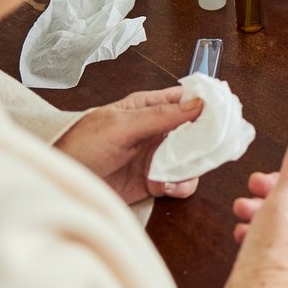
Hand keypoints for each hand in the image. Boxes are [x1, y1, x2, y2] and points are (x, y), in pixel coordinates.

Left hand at [54, 88, 202, 203]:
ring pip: (193, 159)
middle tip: (209, 150)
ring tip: (176, 175)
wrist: (63, 182)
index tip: (224, 112)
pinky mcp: (155, 181)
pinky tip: (167, 187)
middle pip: (196, 132)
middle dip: (206, 141)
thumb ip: (160, 116)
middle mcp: (157, 131)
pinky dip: (180, 186)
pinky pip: (181, 182)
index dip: (206, 103)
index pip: (185, 99)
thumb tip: (197, 104)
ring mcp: (157, 157)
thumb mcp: (121, 126)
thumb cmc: (82, 145)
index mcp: (148, 107)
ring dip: (192, 168)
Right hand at [219, 127, 287, 287]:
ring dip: (263, 206)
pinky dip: (256, 228)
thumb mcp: (284, 203)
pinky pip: (271, 239)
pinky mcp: (279, 266)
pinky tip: (242, 230)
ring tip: (244, 205)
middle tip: (260, 182)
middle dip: (281, 186)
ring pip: (285, 219)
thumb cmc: (272, 263)